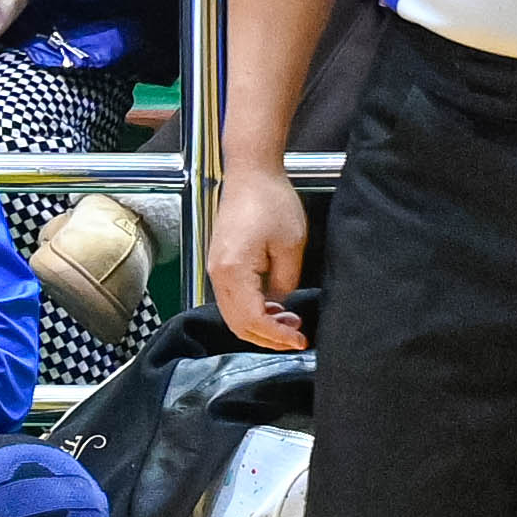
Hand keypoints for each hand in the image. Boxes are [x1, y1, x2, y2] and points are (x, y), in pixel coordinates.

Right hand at [208, 159, 309, 346]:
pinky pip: (233, 299)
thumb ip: (286, 282)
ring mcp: (216, 269)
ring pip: (233, 314)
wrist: (251, 175)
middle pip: (237, 323)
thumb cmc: (272, 203)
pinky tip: (275, 307)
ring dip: (260, 325)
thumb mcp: (291, 246)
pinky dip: (252, 310)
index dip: (276, 336)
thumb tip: (280, 303)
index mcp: (233, 271)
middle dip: (267, 337)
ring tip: (290, 323)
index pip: (252, 320)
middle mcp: (217, 274)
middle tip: (297, 338)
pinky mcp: (221, 264)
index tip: (300, 341)